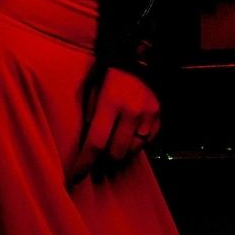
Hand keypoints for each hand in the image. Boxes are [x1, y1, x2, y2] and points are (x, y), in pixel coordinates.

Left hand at [67, 68, 161, 185]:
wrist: (139, 57)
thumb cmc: (109, 73)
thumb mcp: (93, 90)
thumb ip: (91, 116)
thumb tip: (87, 143)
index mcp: (110, 103)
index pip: (96, 143)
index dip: (84, 163)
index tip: (75, 177)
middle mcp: (131, 112)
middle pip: (116, 152)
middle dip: (105, 157)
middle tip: (98, 155)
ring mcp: (148, 115)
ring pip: (133, 150)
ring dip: (122, 151)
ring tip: (114, 142)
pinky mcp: (159, 117)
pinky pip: (148, 142)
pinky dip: (137, 142)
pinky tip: (130, 133)